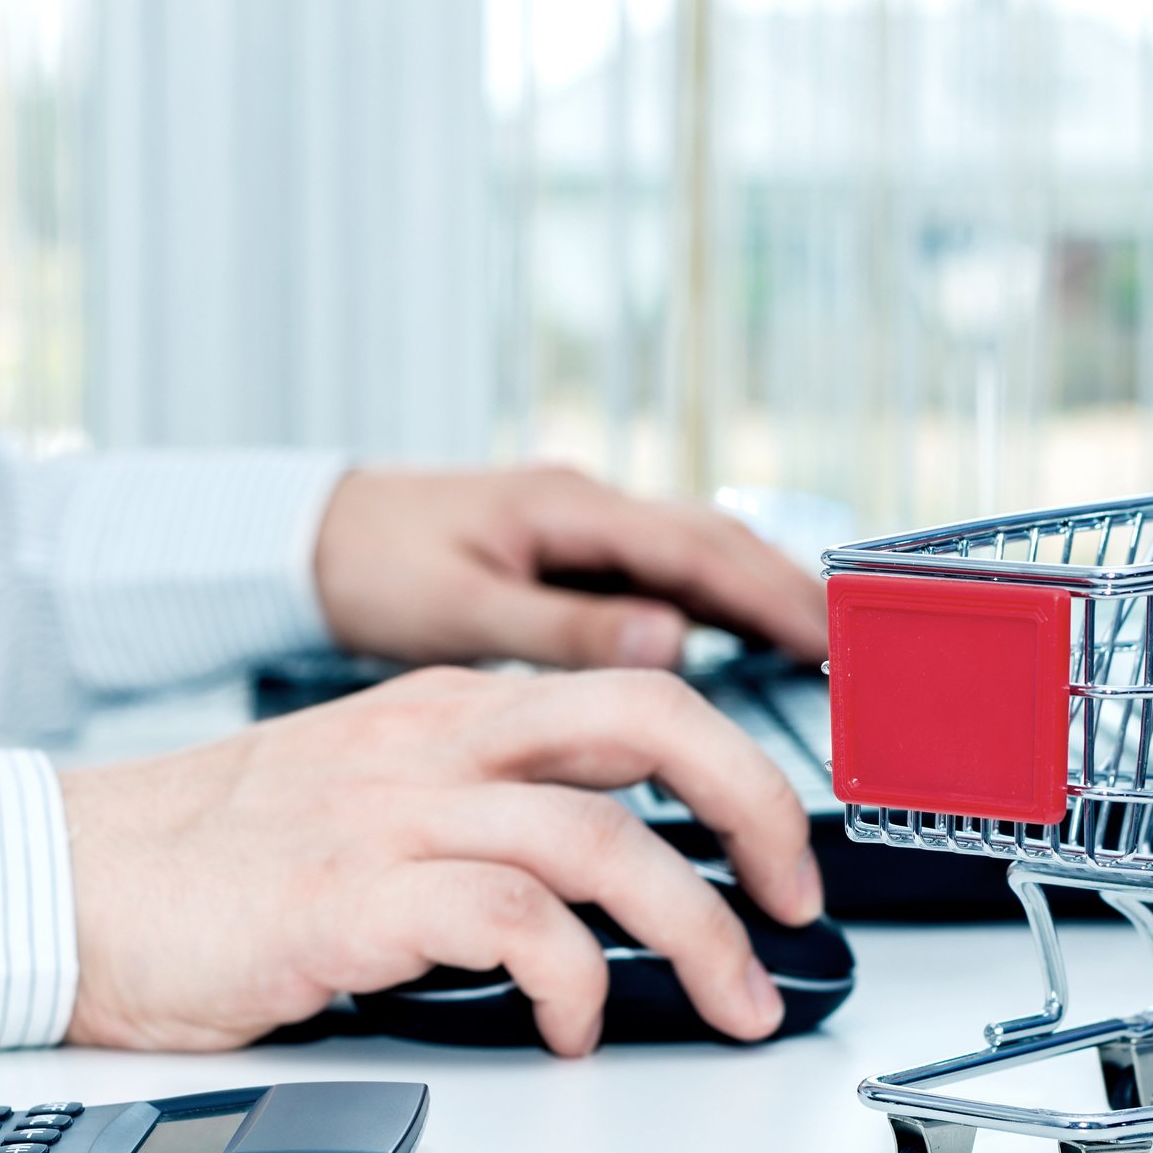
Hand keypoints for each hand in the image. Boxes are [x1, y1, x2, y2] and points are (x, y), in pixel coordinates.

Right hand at [60, 666, 822, 1055]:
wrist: (66, 882)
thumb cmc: (214, 853)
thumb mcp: (368, 787)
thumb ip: (480, 801)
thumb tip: (610, 867)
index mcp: (448, 710)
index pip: (633, 698)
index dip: (736, 766)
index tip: (780, 846)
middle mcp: (436, 743)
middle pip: (651, 721)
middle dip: (755, 808)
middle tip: (796, 899)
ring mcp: (394, 813)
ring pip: (602, 838)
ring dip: (695, 927)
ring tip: (728, 997)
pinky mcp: (349, 899)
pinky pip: (509, 922)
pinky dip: (573, 979)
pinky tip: (573, 1026)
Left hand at [313, 466, 827, 669]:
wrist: (302, 533)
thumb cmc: (364, 567)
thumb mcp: (458, 611)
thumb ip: (562, 631)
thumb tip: (670, 645)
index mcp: (566, 510)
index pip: (697, 551)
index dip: (771, 597)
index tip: (829, 639)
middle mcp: (583, 506)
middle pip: (713, 542)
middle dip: (784, 589)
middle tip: (850, 646)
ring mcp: (575, 524)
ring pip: (690, 553)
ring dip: (752, 591)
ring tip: (811, 644)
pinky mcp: (561, 548)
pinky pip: (655, 570)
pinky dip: (705, 599)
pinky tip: (724, 638)